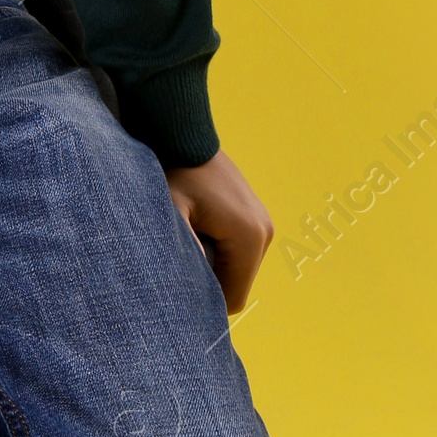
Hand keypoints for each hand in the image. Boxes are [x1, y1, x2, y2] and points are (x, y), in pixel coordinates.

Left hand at [164, 149, 272, 313]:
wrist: (185, 136)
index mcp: (249, 237)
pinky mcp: (257, 217)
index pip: (233, 299)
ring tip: (189, 236)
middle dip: (208, 280)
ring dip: (213, 264)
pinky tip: (199, 228)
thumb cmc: (174, 173)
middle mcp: (265, 232)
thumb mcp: (171, 212)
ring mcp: (264, 223)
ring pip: (238, 269)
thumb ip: (183, 249)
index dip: (204, 300)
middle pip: (236, 285)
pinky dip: (220, 250)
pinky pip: (239, 251)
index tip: (178, 280)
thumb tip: (193, 290)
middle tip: (179, 255)